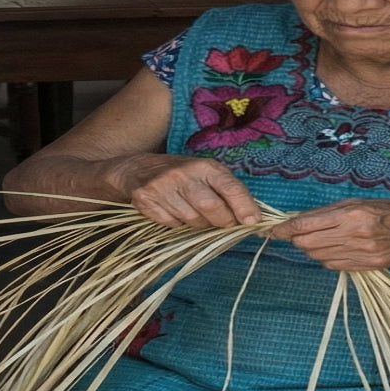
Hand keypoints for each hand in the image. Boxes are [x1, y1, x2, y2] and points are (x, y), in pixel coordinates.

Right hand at [110, 154, 262, 227]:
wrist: (137, 168)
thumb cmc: (182, 174)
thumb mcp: (205, 173)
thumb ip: (227, 191)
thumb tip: (252, 219)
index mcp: (204, 166)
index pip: (230, 187)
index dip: (244, 207)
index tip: (252, 222)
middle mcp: (184, 174)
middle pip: (212, 208)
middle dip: (222, 220)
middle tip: (223, 221)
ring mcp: (163, 187)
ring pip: (192, 220)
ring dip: (199, 223)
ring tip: (194, 211)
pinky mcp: (146, 200)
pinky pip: (171, 224)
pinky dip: (177, 223)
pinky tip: (174, 210)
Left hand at [268, 199, 389, 270]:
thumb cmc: (387, 210)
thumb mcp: (356, 202)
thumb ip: (327, 213)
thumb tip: (297, 221)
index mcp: (351, 214)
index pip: (306, 225)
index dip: (284, 229)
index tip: (272, 231)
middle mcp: (354, 235)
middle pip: (307, 244)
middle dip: (298, 239)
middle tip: (300, 233)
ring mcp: (361, 254)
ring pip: (318, 257)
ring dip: (313, 249)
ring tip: (326, 239)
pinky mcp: (366, 267)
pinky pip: (333, 266)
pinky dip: (328, 258)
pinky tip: (339, 249)